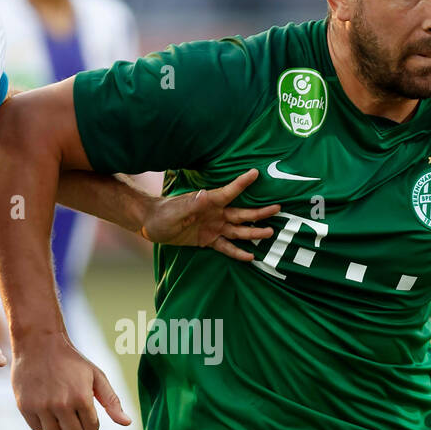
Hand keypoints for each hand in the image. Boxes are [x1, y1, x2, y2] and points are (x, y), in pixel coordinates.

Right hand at [13, 332, 131, 429]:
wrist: (39, 343)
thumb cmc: (72, 361)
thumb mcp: (96, 376)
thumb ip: (112, 401)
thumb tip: (127, 423)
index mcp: (81, 398)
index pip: (92, 429)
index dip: (91, 421)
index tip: (85, 407)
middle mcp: (61, 405)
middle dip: (77, 428)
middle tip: (72, 412)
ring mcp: (41, 407)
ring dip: (59, 428)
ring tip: (59, 411)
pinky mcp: (25, 406)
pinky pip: (37, 429)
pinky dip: (42, 422)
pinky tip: (45, 406)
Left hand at [141, 169, 279, 261]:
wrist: (152, 224)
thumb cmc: (163, 213)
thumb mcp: (177, 210)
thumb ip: (193, 205)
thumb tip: (205, 196)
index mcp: (209, 202)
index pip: (230, 191)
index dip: (243, 183)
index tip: (256, 172)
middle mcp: (216, 213)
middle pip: (242, 213)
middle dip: (260, 212)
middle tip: (278, 209)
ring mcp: (214, 227)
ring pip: (239, 230)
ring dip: (254, 232)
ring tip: (271, 233)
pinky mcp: (209, 240)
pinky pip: (226, 247)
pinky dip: (238, 252)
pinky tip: (250, 257)